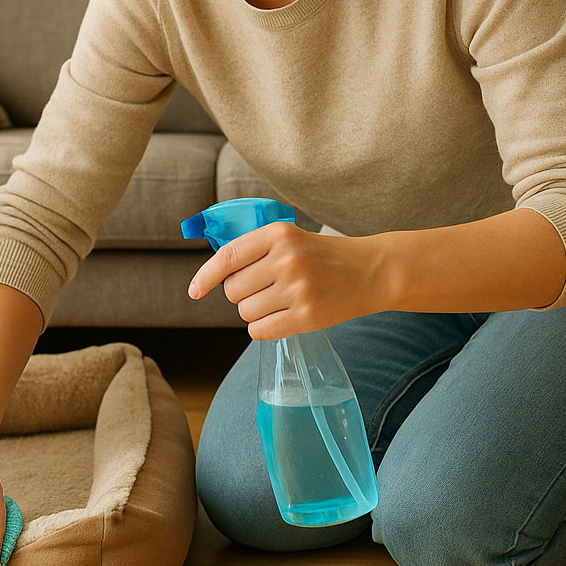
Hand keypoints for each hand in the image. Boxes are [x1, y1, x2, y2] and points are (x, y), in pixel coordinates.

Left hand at [187, 223, 388, 338]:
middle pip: (233, 291)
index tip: (194, 292)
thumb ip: (255, 249)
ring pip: (245, 312)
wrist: (371, 271)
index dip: (204, 277)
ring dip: (254, 312)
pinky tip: (281, 318)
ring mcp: (297, 289)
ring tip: (278, 302)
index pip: (227, 257)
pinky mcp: (307, 316)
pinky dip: (263, 328)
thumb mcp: (290, 238)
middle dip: (241, 294)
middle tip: (265, 289)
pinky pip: (260, 330)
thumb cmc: (323, 256)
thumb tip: (214, 272)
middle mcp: (286, 260)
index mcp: (278, 234)